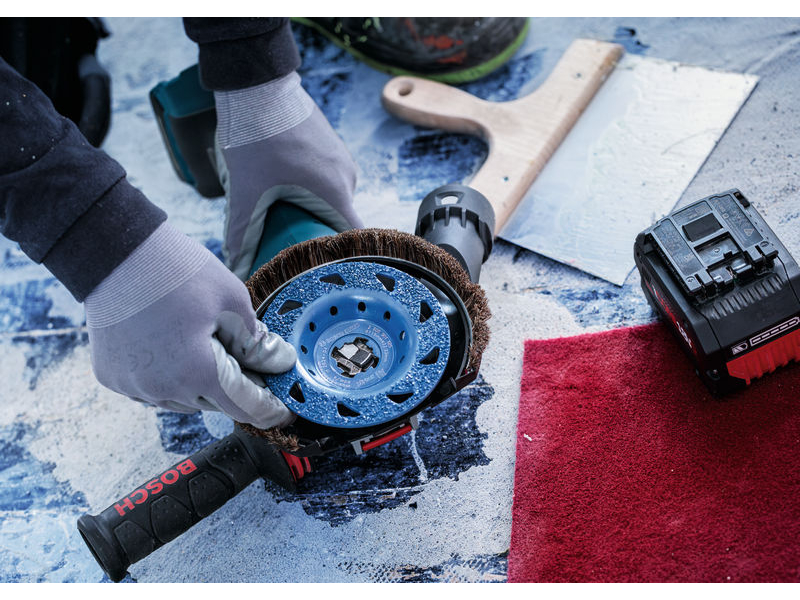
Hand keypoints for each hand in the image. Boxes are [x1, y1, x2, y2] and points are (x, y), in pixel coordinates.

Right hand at [84, 222, 295, 428]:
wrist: (114, 252)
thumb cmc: (176, 270)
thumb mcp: (232, 301)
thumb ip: (257, 342)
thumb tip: (279, 364)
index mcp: (199, 372)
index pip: (245, 407)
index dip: (269, 410)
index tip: (283, 411)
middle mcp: (164, 389)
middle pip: (216, 403)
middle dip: (236, 386)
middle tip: (249, 361)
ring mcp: (135, 387)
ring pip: (184, 400)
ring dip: (202, 383)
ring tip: (205, 344)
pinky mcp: (113, 379)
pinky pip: (154, 390)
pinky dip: (170, 377)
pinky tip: (174, 348)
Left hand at [214, 70, 362, 278]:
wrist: (258, 83)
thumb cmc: (256, 136)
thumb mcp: (246, 190)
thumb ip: (241, 233)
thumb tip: (236, 268)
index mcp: (336, 192)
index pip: (353, 239)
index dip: (342, 260)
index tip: (326, 273)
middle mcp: (348, 177)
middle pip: (340, 222)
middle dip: (319, 238)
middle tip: (294, 253)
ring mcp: (342, 160)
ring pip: (333, 201)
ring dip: (314, 214)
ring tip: (287, 224)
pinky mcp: (332, 147)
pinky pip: (328, 181)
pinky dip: (313, 193)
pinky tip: (287, 194)